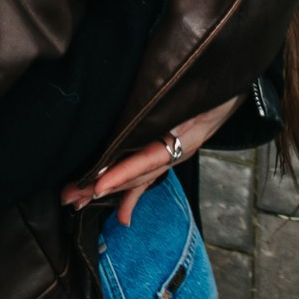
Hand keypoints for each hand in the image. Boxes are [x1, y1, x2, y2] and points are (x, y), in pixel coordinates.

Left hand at [64, 95, 240, 224]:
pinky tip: (122, 218)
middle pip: (135, 172)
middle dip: (100, 186)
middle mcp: (176, 149)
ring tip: (77, 201)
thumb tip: (149, 112)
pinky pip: (149, 177)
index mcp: (181, 135)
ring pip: (137, 176)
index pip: (147, 159)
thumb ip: (169, 102)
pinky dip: (133, 196)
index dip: (123, 173)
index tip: (98, 185)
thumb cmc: (210, 84)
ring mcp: (173, 153)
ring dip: (106, 188)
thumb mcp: (194, 93)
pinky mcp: (168, 152)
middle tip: (69, 196)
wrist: (229, 80)